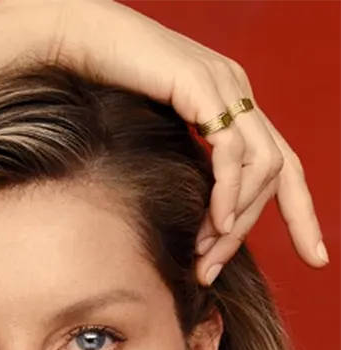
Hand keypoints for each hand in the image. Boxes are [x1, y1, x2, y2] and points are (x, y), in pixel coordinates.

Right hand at [6, 0, 326, 283]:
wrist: (72, 41)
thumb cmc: (97, 92)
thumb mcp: (151, 139)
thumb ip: (180, 168)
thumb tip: (193, 222)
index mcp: (231, 105)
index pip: (283, 164)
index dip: (303, 214)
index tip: (316, 257)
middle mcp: (237, 92)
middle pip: (277, 172)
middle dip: (252, 231)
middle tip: (212, 270)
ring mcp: (224, 84)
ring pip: (263, 165)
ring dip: (238, 220)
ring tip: (207, 253)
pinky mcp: (202, 84)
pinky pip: (231, 148)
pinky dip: (229, 190)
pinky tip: (217, 222)